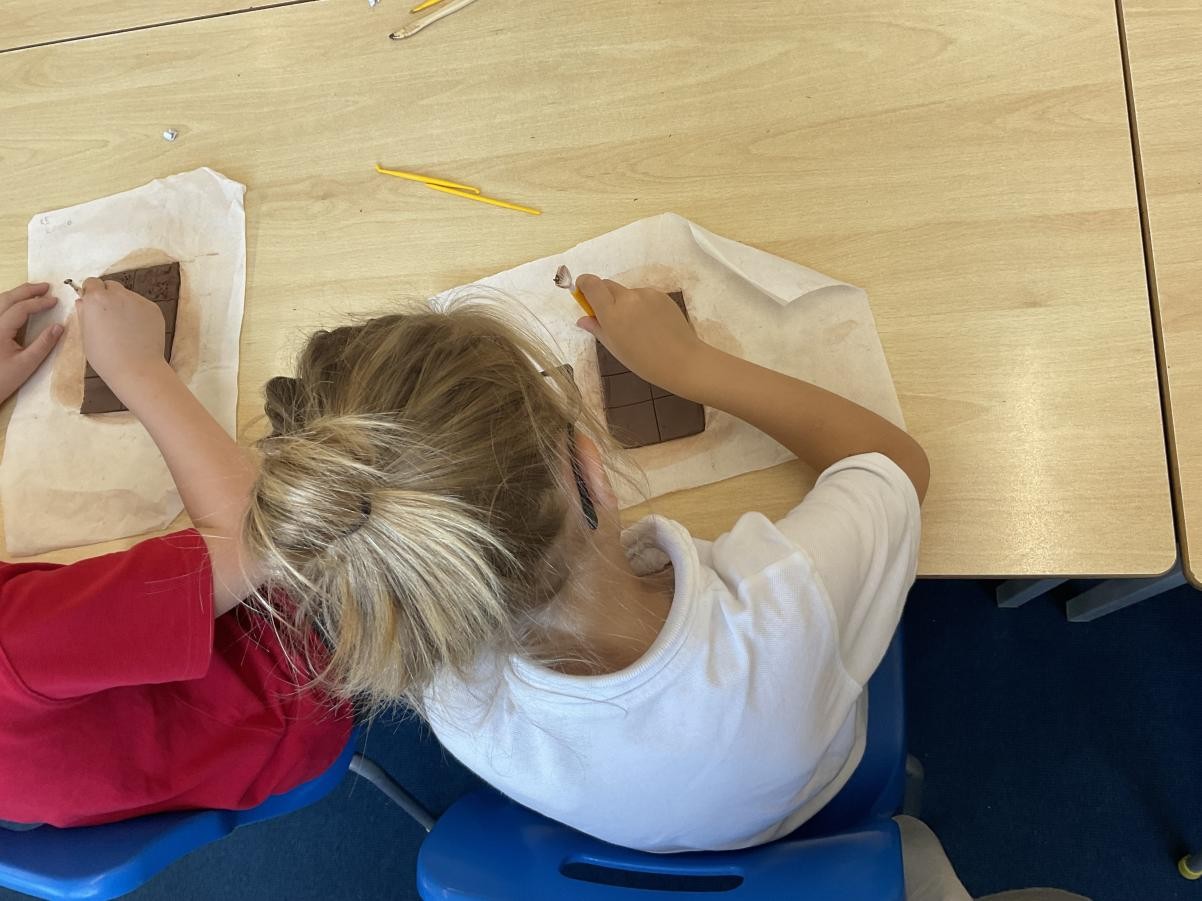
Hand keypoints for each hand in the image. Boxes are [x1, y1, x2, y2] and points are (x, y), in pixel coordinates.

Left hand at [0, 283, 63, 402]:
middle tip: (45, 286)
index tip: (55, 300)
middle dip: (26, 290)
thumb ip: (43, 344)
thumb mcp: (27, 364)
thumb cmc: (3, 380)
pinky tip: (15, 304)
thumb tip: (59, 326)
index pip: (20, 309)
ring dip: (16, 293)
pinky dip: (6, 302)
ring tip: (33, 292)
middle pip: (6, 299)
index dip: (38, 303)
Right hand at [76, 276, 168, 395]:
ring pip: (128, 296)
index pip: (92, 282)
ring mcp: (138, 300)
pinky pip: (142, 306)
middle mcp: (118, 294)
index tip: (93, 303)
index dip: (92, 292)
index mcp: (96, 298)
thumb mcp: (86, 334)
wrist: (136, 368)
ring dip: (124, 304)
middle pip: (111, 286)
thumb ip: (84, 313)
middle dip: (108, 296)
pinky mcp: (154, 309)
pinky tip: (138, 331)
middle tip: (109, 316)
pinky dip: (138, 313)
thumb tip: (83, 300)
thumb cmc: (105, 356)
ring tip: (125, 327)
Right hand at [575, 275, 710, 397]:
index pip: (591, 283)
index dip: (584, 284)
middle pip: (607, 285)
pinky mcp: (661, 295)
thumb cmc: (643, 361)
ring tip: (636, 327)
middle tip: (609, 317)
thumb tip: (583, 319)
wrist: (682, 360)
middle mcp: (627, 297)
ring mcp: (646, 294)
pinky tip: (650, 324)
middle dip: (603, 296)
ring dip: (624, 302)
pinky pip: (643, 296)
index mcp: (612, 312)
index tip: (582, 293)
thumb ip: (597, 329)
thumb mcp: (615, 348)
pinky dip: (641, 305)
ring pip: (626, 292)